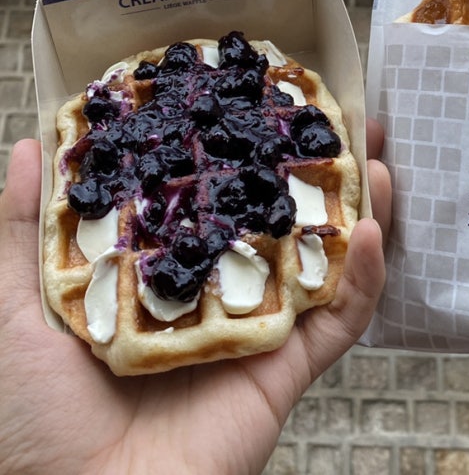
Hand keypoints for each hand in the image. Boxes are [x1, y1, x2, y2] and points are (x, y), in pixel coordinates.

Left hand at [0, 123, 390, 474]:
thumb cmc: (33, 418)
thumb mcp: (16, 307)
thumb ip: (25, 228)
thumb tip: (28, 144)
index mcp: (164, 275)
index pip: (214, 200)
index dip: (242, 152)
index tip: (258, 102)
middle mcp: (217, 296)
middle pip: (281, 223)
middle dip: (317, 172)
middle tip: (343, 121)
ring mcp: (257, 332)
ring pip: (323, 263)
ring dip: (358, 211)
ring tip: (378, 158)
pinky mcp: (284, 372)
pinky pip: (339, 322)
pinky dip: (364, 279)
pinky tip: (369, 230)